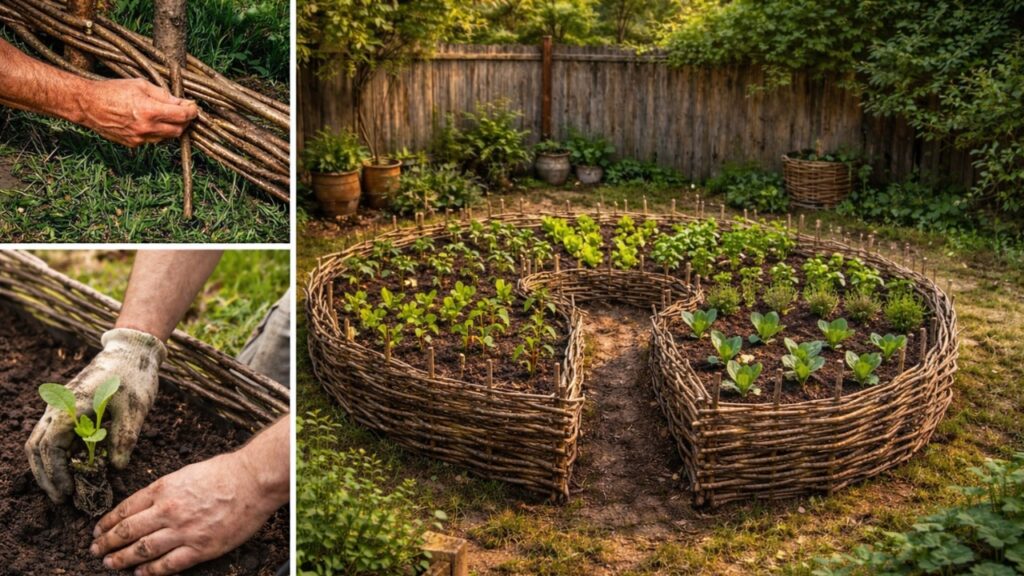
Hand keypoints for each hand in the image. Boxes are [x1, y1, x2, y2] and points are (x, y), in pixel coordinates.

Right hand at [25, 328, 165, 502]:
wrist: (131, 350)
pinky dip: (54, 453)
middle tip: (61, 498)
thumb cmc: (134, 377)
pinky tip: (70, 467)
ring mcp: (58, 405)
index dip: (56, 474)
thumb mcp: (135, 409)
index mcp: (70, 407)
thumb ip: (124, 437)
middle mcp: (57, 406)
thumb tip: (117, 468)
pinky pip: (49, 433)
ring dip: (47, 466)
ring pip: (39, 441)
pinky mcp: (65, 406)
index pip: (50, 447)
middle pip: (37, 447)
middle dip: (47, 475)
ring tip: (63, 488)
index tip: (67, 494)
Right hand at [76, 78, 198, 146]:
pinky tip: (151, 121)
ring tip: (166, 115)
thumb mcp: (140, 85)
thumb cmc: (112, 90)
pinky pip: (153, 140)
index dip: (192, 111)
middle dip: (184, 121)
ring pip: (167, 137)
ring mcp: (140, 138)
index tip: (193, 107)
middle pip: (178, 130)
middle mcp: (146, 128)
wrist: (87, 105)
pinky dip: (157, 132)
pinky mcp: (133, 144)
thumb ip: (163, 95)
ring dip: (171, 127)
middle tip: (183, 111)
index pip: (182, 116)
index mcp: (150, 111)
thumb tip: (181, 102)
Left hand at [90, 451, 278, 575]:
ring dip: (121, 559)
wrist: (253, 481)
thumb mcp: (186, 473)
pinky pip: (167, 565)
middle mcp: (167, 511)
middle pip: (127, 532)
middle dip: (106, 543)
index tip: (98, 530)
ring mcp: (183, 531)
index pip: (124, 509)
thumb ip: (165, 489)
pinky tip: (139, 574)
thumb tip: (147, 504)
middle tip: (95, 550)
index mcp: (163, 489)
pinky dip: (150, 571)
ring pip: (141, 550)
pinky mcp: (199, 548)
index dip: (107, 522)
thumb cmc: (225, 473)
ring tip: (109, 564)